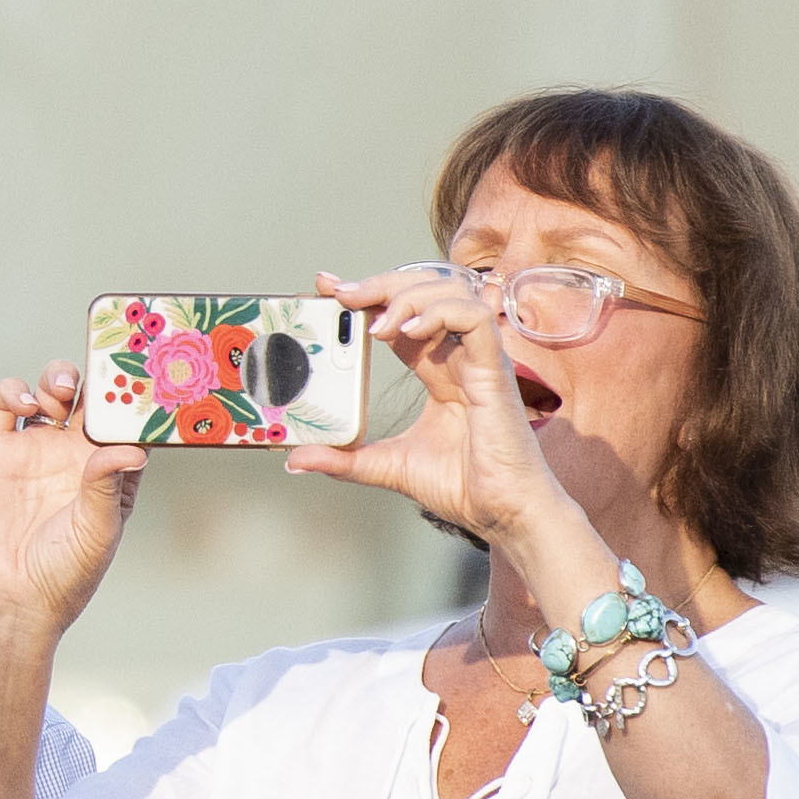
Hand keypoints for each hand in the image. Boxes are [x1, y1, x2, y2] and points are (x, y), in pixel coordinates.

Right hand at [0, 369, 143, 644]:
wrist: (9, 596)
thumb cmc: (64, 572)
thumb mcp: (98, 530)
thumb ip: (108, 485)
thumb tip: (130, 447)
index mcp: (109, 468)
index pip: (126, 420)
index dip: (135, 397)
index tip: (144, 378)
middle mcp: (73, 452)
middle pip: (89, 396)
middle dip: (96, 377)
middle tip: (99, 377)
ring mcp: (34, 447)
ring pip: (49, 390)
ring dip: (58, 377)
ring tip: (61, 394)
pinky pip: (1, 403)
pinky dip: (11, 390)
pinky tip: (24, 405)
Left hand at [288, 268, 577, 561]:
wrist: (502, 514)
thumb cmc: (463, 487)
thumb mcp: (387, 466)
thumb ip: (344, 459)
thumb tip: (295, 458)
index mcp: (438, 370)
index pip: (401, 315)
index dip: (368, 296)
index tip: (326, 288)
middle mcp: (459, 357)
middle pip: (425, 291)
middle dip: (381, 283)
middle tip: (341, 294)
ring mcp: (479, 360)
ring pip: (451, 293)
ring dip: (406, 295)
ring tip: (374, 324)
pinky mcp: (495, 371)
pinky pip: (475, 319)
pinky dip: (439, 313)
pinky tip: (408, 330)